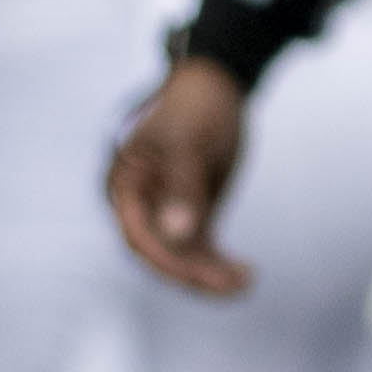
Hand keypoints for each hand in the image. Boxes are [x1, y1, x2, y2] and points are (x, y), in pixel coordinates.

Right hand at [108, 56, 258, 298]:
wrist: (216, 87)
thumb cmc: (195, 107)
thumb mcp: (189, 143)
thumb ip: (182, 187)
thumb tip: (177, 232)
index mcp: (125, 185)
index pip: (138, 236)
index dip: (166, 260)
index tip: (199, 274)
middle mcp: (140, 206)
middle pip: (161, 254)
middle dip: (195, 274)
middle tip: (234, 283)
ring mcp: (165, 212)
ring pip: (183, 258)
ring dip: (211, 274)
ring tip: (246, 280)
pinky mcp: (190, 216)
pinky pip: (200, 251)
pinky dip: (219, 264)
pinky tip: (245, 273)